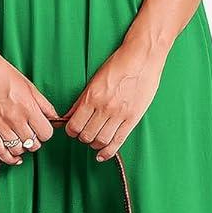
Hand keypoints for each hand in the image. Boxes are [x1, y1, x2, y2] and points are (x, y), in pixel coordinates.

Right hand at [0, 50, 60, 164]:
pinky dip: (10, 159)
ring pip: (18, 149)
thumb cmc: (2, 73)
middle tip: (31, 133)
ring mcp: (0, 126)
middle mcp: (15, 119)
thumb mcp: (29, 86)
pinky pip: (0, 152)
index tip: (42, 128)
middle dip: (35, 140)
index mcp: (28, 108)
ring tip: (21, 139)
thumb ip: (44, 104)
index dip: (46, 132)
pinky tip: (15, 158)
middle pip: (33, 144)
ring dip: (23, 147)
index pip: (46, 133)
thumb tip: (55, 118)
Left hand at [62, 37, 166, 159]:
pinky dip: (108, 152)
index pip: (74, 125)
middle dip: (82, 137)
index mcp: (92, 96)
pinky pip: (118, 141)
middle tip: (84, 134)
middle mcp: (105, 107)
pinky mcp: (133, 118)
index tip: (73, 129)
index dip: (71, 131)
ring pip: (101, 141)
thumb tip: (69, 115)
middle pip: (87, 135)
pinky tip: (102, 155)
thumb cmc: (119, 64)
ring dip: (94, 144)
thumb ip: (81, 100)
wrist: (142, 57)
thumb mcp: (95, 79)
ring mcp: (120, 114)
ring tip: (94, 139)